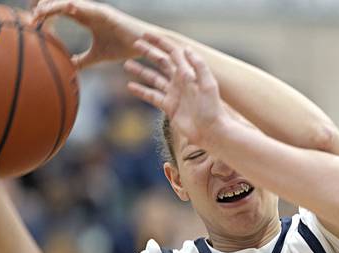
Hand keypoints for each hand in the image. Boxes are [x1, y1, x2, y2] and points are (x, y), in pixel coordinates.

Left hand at [32, 0, 145, 68]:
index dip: (48, 14)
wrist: (144, 46)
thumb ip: (82, 60)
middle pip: (63, 4)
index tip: (33, 22)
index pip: (62, 12)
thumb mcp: (97, 56)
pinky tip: (66, 8)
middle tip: (31, 16)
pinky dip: (77, 6)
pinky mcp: (107, 13)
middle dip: (47, 7)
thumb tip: (67, 69)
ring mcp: (97, 10)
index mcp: (87, 18)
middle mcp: (89, 11)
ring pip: (72, 3)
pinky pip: (89, 7)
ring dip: (57, 5)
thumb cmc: (123, 48)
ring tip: (41, 10)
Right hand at [126, 34, 228, 148]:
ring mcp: (174, 94)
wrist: (211, 131)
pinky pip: (152, 96)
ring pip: (154, 78)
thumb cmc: (212, 108)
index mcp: (189, 72)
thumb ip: (198, 65)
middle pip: (161, 62)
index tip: (146, 35)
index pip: (172, 52)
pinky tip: (130, 86)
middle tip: (134, 43)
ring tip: (126, 64)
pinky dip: (141, 91)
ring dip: (141, 71)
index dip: (160, 42)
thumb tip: (185, 48)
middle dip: (149, 52)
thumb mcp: (208, 84)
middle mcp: (180, 81)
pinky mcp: (169, 107)